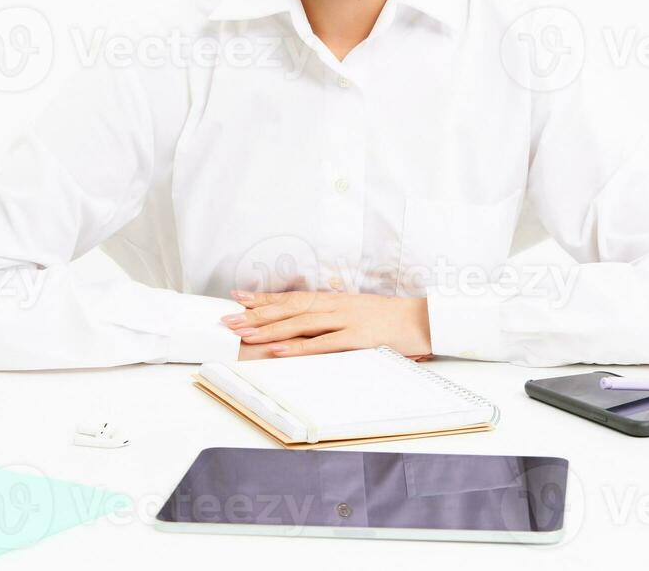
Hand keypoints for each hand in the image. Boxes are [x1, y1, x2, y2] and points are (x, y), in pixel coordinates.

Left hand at [222, 290, 432, 358]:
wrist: (422, 320)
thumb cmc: (389, 320)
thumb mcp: (357, 313)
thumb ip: (332, 318)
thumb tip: (306, 325)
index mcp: (333, 300)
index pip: (292, 298)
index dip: (264, 298)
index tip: (237, 298)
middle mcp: (335, 306)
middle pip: (288, 309)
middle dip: (255, 315)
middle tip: (226, 320)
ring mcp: (345, 320)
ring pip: (300, 324)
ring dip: (269, 330)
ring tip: (244, 334)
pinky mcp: (357, 338)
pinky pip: (323, 343)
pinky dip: (298, 347)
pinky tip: (279, 350)